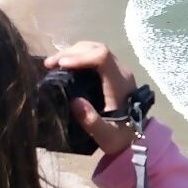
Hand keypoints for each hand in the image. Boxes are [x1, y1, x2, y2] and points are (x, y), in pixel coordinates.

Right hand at [44, 41, 139, 155]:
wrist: (138, 139)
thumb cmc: (121, 137)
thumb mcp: (106, 135)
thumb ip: (91, 120)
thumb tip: (74, 101)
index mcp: (120, 82)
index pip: (102, 57)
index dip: (80, 57)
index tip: (60, 65)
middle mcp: (121, 71)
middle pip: (97, 48)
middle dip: (71, 52)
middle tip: (49, 64)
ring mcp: (118, 70)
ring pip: (96, 49)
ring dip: (73, 52)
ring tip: (53, 63)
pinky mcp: (113, 73)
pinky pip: (95, 56)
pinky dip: (78, 57)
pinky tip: (64, 66)